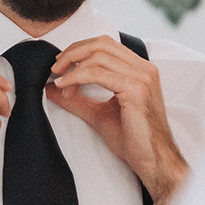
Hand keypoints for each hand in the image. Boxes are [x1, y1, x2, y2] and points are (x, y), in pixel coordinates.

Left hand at [46, 36, 187, 204]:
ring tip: (59, 82)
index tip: (61, 64)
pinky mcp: (136, 89)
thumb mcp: (99, 113)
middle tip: (55, 68)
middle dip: (73, 52)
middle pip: (101, 44)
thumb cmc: (133, 139)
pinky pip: (98, 73)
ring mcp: (142, 77)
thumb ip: (77, 98)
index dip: (79, 49)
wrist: (153, 160)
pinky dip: (77, 77)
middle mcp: (144, 68)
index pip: (106, 44)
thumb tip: (51, 87)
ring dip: (72, 66)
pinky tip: (65, 87)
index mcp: (140, 70)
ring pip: (98, 56)